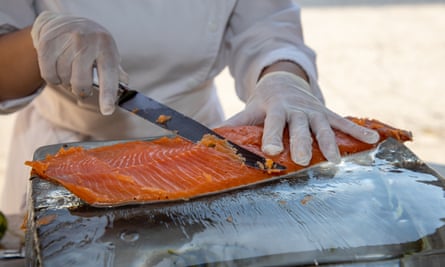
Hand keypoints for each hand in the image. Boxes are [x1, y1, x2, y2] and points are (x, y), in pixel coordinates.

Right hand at [31, 11, 127, 114]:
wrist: (65, 21)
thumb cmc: (92, 44)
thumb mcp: (107, 53)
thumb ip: (115, 72)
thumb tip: (125, 87)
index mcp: (106, 47)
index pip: (108, 74)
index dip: (108, 95)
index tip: (108, 111)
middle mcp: (87, 42)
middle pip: (81, 83)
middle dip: (81, 90)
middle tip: (82, 86)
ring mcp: (66, 40)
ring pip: (64, 79)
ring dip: (66, 82)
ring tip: (70, 70)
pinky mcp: (47, 43)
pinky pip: (49, 75)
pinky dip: (53, 78)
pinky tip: (58, 68)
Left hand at [224, 71, 379, 165]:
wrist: (284, 80)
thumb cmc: (264, 102)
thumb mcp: (250, 109)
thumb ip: (235, 123)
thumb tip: (211, 137)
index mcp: (275, 108)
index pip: (273, 122)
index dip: (271, 135)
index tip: (269, 150)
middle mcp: (296, 109)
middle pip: (299, 127)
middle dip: (301, 143)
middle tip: (301, 161)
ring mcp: (314, 110)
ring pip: (323, 127)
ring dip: (330, 142)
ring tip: (336, 160)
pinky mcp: (327, 113)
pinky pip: (343, 122)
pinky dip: (357, 131)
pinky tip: (372, 141)